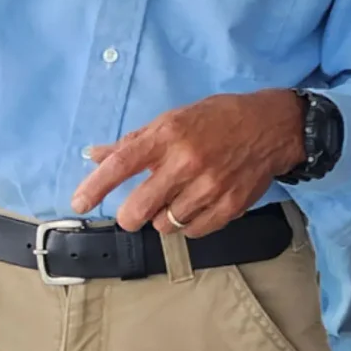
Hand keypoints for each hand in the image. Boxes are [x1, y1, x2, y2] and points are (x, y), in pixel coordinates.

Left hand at [69, 89, 304, 237]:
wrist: (271, 127)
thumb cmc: (218, 119)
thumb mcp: (173, 119)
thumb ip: (134, 141)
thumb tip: (95, 155)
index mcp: (168, 136)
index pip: (121, 164)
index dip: (95, 187)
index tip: (78, 203)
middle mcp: (187, 162)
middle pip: (139, 209)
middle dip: (130, 215)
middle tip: (135, 209)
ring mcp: (210, 188)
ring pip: (165, 225)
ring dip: (162, 217)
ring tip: (175, 200)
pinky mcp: (229, 207)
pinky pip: (193, 232)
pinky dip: (188, 225)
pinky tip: (195, 206)